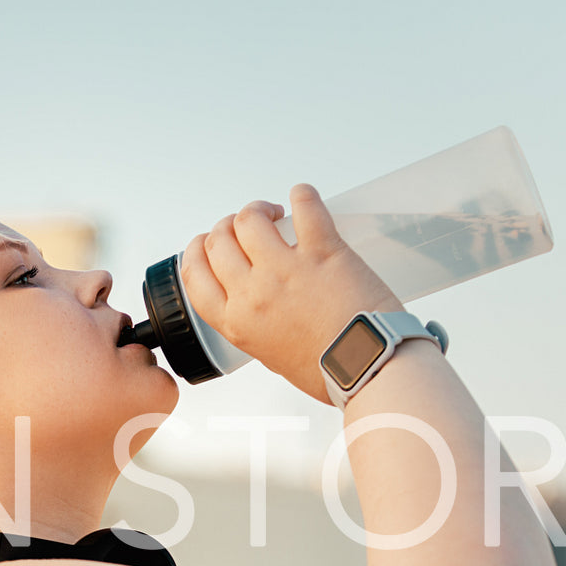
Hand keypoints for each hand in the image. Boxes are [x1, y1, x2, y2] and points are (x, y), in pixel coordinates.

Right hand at [179, 184, 403, 403]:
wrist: (370, 366)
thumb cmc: (329, 370)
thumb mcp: (271, 355)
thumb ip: (255, 326)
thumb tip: (258, 302)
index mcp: (236, 322)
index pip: (195, 275)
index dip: (197, 250)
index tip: (207, 242)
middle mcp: (253, 294)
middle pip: (218, 242)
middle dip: (227, 226)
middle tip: (248, 225)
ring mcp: (285, 270)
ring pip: (249, 219)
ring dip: (257, 209)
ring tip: (275, 213)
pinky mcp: (322, 252)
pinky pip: (305, 208)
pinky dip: (302, 196)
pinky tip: (302, 197)